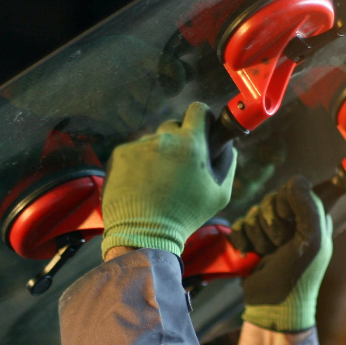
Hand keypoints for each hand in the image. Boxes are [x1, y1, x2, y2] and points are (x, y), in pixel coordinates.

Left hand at [101, 101, 235, 256]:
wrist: (144, 235)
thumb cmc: (185, 216)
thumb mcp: (219, 194)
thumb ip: (226, 163)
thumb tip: (226, 144)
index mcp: (191, 144)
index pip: (198, 110)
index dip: (202, 119)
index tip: (201, 130)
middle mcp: (164, 139)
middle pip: (174, 124)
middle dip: (178, 140)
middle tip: (178, 165)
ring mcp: (139, 145)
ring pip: (152, 140)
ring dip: (157, 154)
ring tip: (156, 182)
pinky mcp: (119, 154)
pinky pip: (133, 151)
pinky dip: (137, 163)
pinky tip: (141, 185)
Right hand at [230, 174, 331, 331]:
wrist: (272, 305)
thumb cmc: (298, 276)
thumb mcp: (311, 240)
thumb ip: (308, 206)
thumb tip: (295, 180)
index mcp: (312, 217)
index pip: (295, 187)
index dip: (288, 200)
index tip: (290, 218)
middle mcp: (292, 221)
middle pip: (271, 199)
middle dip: (270, 223)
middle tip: (278, 244)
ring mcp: (270, 231)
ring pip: (254, 212)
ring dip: (257, 235)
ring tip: (266, 254)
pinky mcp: (251, 240)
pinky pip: (239, 225)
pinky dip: (242, 240)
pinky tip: (248, 253)